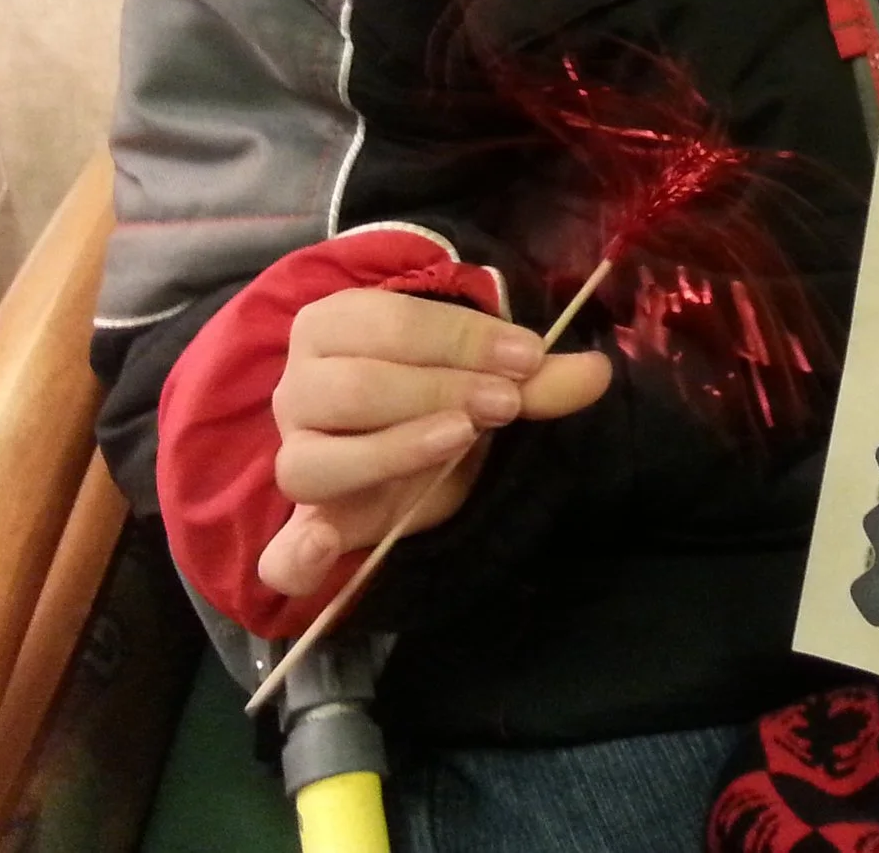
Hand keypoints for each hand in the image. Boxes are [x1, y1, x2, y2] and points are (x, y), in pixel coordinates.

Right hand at [256, 288, 612, 597]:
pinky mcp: (308, 525)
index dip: (460, 338)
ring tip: (460, 437)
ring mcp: (296, 456)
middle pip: (351, 387)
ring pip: (316, 457)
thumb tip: (598, 371)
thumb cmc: (439, 395)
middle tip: (504, 402)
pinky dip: (296, 557)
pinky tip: (324, 549)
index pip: (386, 322)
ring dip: (393, 448)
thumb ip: (537, 378)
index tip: (527, 356)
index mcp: (336, 327)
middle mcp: (300, 387)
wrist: (407, 451)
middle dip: (437, 388)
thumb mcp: (487, 380)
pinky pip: (280, 551)